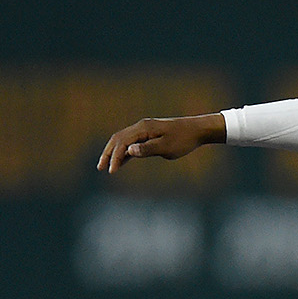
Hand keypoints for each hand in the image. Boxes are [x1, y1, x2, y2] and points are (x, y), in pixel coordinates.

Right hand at [96, 114, 224, 173]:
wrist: (197, 130)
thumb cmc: (184, 140)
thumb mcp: (166, 147)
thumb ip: (147, 149)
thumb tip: (128, 151)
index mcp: (143, 128)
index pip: (122, 142)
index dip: (115, 157)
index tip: (112, 171)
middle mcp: (141, 127)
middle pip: (118, 139)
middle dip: (108, 153)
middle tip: (100, 168)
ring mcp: (144, 130)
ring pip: (123, 140)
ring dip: (114, 152)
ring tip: (106, 166)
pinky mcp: (149, 134)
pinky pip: (132, 142)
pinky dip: (125, 152)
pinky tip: (122, 161)